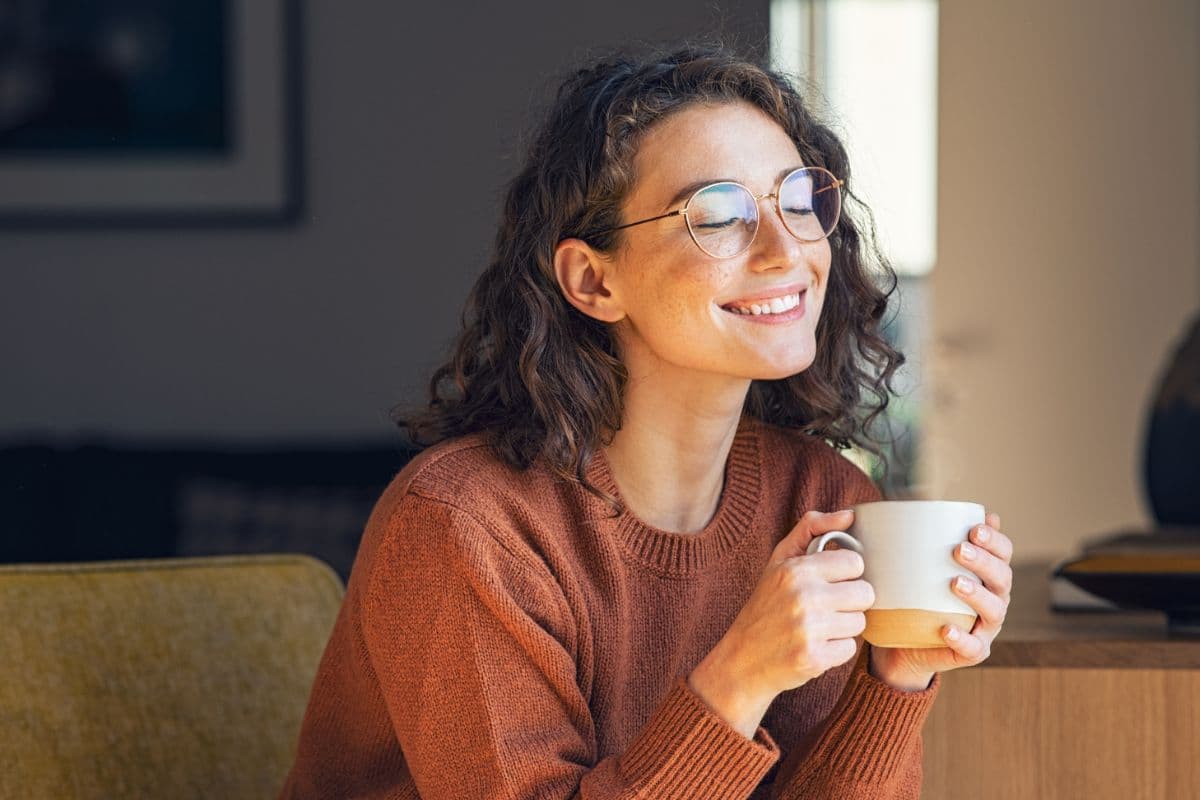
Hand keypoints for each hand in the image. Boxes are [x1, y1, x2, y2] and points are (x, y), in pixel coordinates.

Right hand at [688, 509, 873, 737]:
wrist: (742, 659)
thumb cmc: (765, 605)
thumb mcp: (779, 561)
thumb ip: (811, 529)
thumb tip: (849, 515)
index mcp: (796, 569)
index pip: (855, 563)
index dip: (845, 574)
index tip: (829, 582)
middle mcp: (803, 597)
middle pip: (865, 593)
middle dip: (849, 602)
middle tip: (826, 607)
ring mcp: (809, 629)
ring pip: (860, 622)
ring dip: (843, 627)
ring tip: (818, 627)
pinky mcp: (815, 658)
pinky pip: (850, 649)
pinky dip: (835, 650)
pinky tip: (814, 646)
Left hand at [868, 511, 1013, 690]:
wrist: (904, 643)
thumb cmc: (915, 595)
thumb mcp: (917, 566)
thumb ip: (924, 539)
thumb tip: (920, 502)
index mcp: (987, 574)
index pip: (1003, 553)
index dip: (995, 540)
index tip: (974, 528)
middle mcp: (993, 598)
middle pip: (1003, 578)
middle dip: (985, 561)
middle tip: (959, 550)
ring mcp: (985, 627)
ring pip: (994, 611)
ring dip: (978, 595)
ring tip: (955, 583)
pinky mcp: (972, 652)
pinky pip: (973, 647)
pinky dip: (962, 638)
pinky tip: (946, 629)